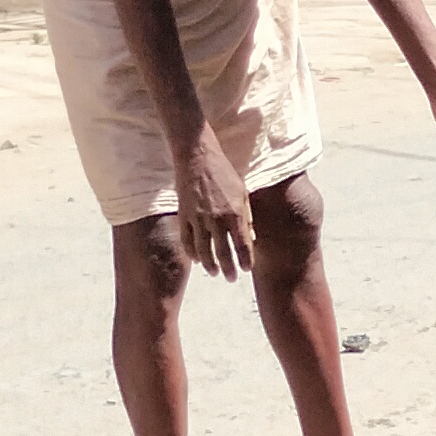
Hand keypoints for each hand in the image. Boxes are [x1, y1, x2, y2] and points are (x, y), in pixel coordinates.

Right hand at [172, 134, 254, 280]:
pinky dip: (192, 253)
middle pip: (224, 252)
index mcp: (236, 213)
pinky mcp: (184, 214)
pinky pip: (186, 240)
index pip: (242, 245)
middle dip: (229, 269)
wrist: (197, 157)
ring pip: (204, 250)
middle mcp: (217, 218)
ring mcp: (198, 218)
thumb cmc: (224, 173)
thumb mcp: (243, 192)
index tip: (246, 269)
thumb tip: (251, 238)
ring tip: (214, 273)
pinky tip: (197, 260)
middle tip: (232, 279)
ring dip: (210, 265)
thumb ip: (247, 216)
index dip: (245, 260)